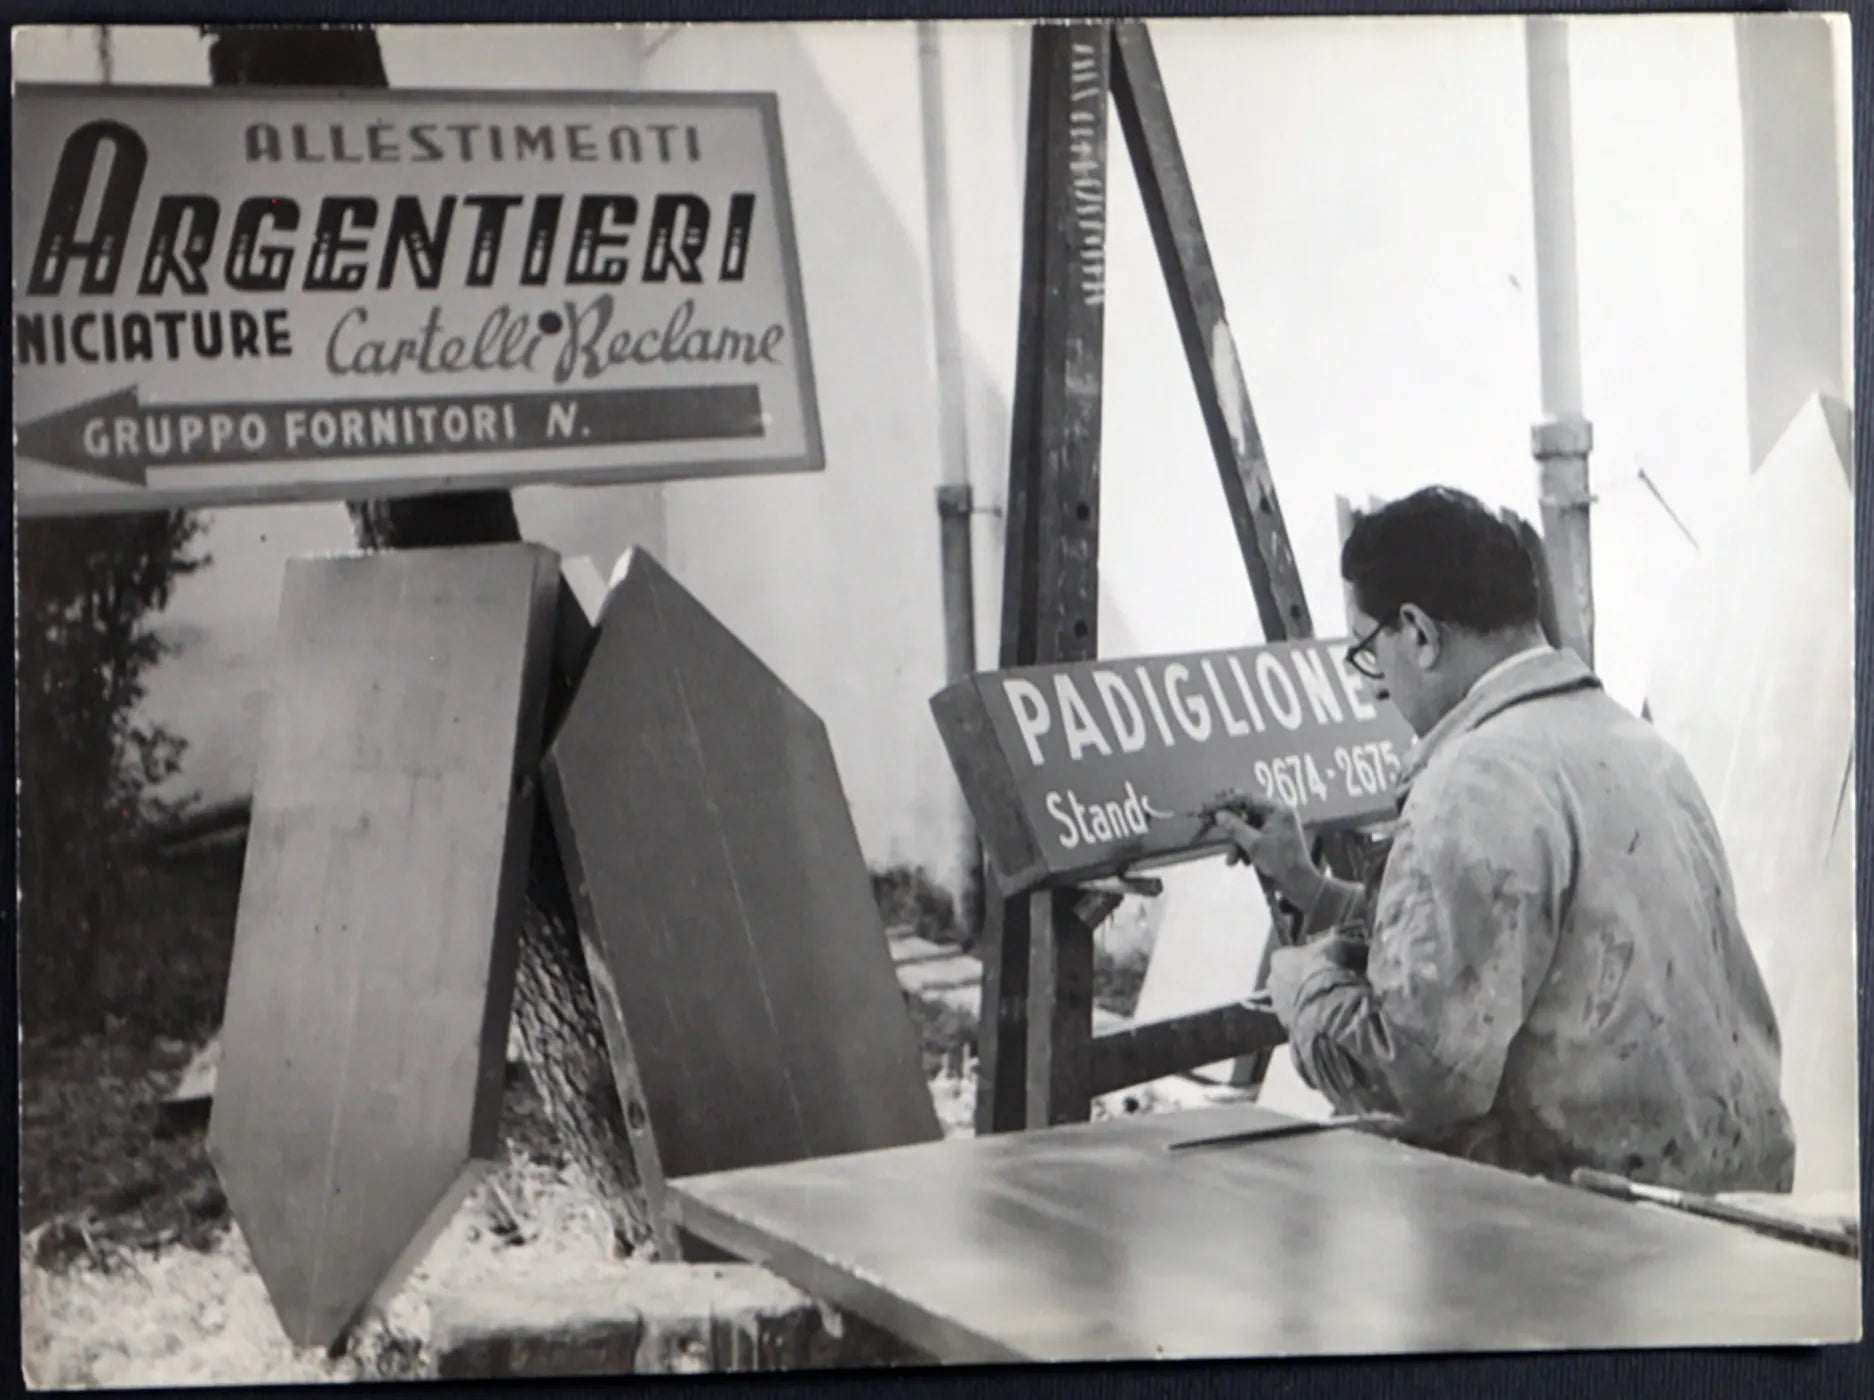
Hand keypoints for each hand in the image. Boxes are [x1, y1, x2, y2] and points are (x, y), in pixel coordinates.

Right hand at [1205, 788, 1321, 907]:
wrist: (1299, 884)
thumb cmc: (1279, 861)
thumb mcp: (1253, 844)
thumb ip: (1234, 827)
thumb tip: (1219, 814)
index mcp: (1278, 809)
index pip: (1248, 799)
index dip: (1227, 803)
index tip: (1211, 807)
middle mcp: (1279, 814)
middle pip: (1247, 815)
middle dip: (1233, 831)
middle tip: (1214, 831)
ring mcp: (1278, 826)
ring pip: (1249, 829)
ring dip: (1238, 844)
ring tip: (1232, 861)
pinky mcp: (1275, 839)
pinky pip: (1256, 838)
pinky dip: (1247, 848)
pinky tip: (1243, 862)